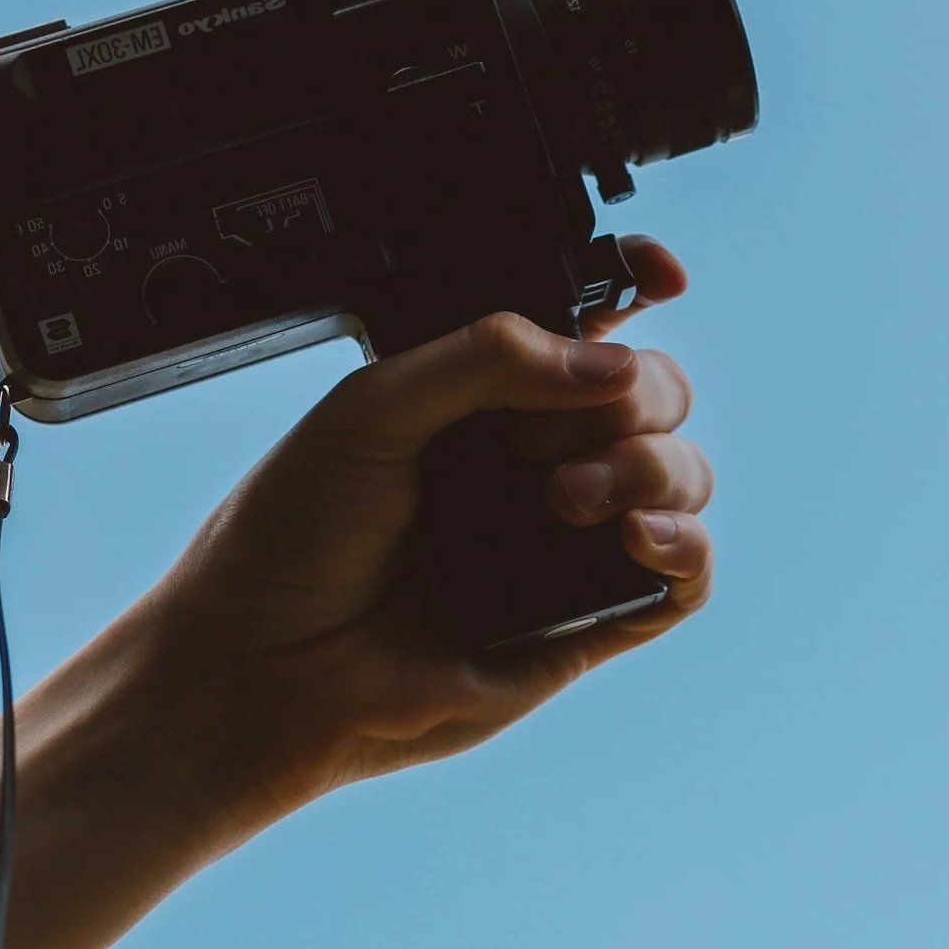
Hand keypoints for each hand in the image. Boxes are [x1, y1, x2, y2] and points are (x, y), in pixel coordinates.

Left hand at [136, 233, 717, 828]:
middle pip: (653, 394)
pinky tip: (637, 535)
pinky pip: (684, 577)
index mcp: (484, 397)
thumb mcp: (373, 407)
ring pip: (683, 475)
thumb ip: (489, 359)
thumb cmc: (289, 543)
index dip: (638, 291)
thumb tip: (615, 363)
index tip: (658, 276)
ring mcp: (567, 539)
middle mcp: (534, 460)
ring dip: (649, 467)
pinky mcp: (588, 620)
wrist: (263, 671)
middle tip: (536, 439)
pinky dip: (684, 544)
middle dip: (630, 398)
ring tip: (563, 500)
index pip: (587, 328)